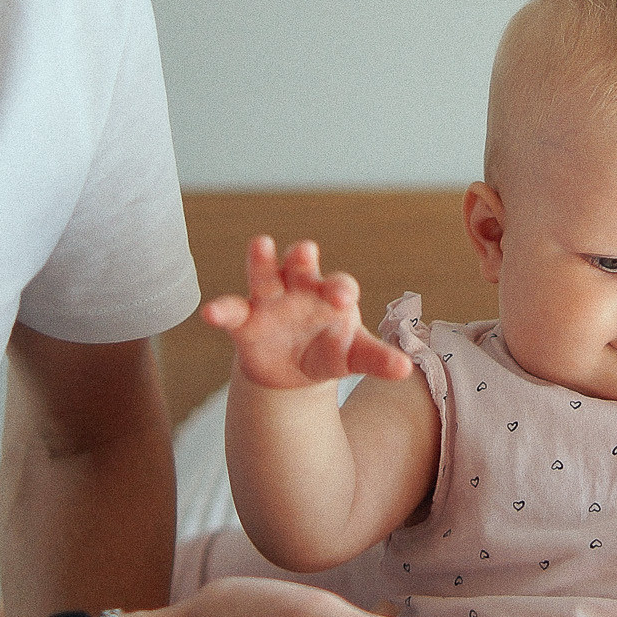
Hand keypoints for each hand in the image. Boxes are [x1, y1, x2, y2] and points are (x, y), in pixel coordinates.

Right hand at [201, 237, 413, 390]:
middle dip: (302, 257)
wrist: (293, 372)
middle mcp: (300, 289)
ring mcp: (270, 300)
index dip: (341, 288)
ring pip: (264, 274)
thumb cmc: (330, 352)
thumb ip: (376, 360)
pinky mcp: (244, 320)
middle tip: (307, 251)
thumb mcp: (353, 357)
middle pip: (301, 265)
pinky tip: (210, 313)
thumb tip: (406, 370)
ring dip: (261, 259)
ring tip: (259, 244)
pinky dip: (221, 310)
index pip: (339, 285)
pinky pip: (231, 310)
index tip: (344, 297)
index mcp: (332, 295)